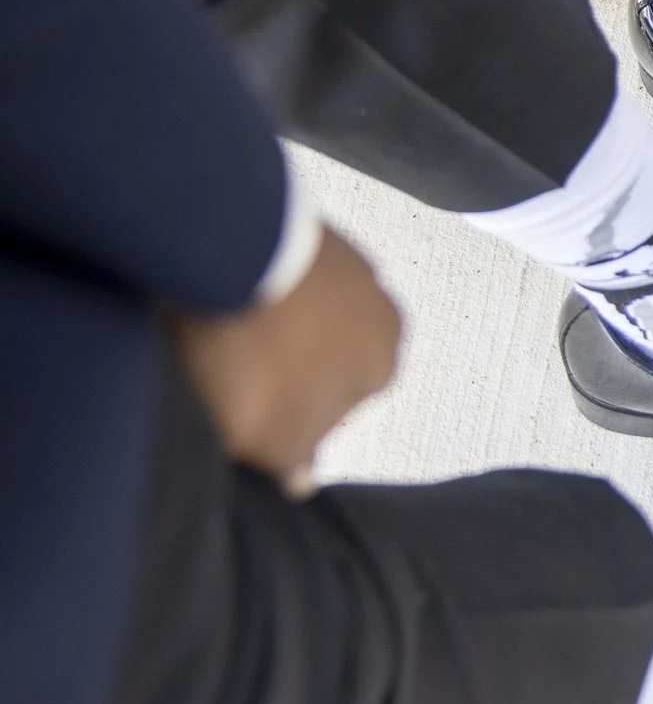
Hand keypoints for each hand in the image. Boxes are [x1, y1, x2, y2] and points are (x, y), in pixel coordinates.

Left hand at [166, 228, 401, 495]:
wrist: (230, 244)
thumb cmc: (257, 351)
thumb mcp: (269, 433)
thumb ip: (292, 462)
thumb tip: (302, 483)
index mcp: (385, 364)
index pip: (338, 407)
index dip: (289, 415)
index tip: (244, 410)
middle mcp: (382, 308)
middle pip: (325, 353)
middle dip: (287, 363)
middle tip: (231, 366)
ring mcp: (346, 258)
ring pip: (305, 308)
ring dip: (272, 319)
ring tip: (221, 325)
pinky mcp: (305, 220)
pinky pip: (278, 265)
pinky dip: (254, 279)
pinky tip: (217, 289)